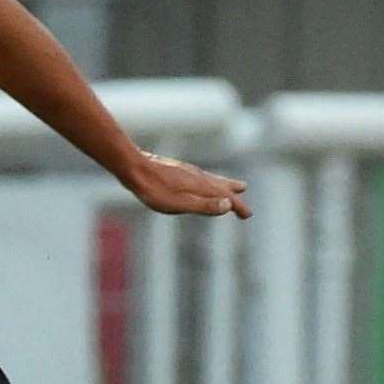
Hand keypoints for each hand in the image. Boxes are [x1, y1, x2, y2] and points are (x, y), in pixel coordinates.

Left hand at [124, 151, 251, 218]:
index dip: (237, 207)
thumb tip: (229, 205)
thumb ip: (204, 205)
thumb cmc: (155, 190)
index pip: (226, 198)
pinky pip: (202, 176)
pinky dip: (211, 180)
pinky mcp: (178, 170)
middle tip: (245, 194)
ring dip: (225, 184)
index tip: (247, 215)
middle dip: (234, 193)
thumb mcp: (179, 203)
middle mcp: (199, 177)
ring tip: (234, 186)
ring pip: (213, 178)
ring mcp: (188, 172)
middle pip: (222, 185)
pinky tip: (202, 182)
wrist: (135, 168)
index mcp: (202, 186)